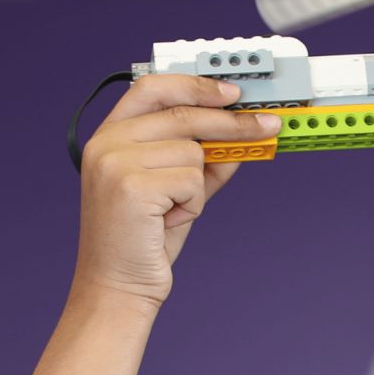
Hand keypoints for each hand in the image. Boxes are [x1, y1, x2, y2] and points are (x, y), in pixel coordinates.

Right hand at [71, 74, 279, 309]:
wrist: (118, 288)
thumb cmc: (143, 243)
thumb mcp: (177, 191)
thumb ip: (203, 161)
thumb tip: (242, 136)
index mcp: (109, 135)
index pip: (153, 88)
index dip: (196, 86)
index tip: (233, 93)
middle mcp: (106, 143)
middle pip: (183, 115)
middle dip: (232, 123)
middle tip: (268, 126)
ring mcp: (115, 162)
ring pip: (193, 153)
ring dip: (196, 188)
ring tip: (170, 213)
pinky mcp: (130, 186)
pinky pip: (192, 180)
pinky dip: (192, 205)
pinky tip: (167, 222)